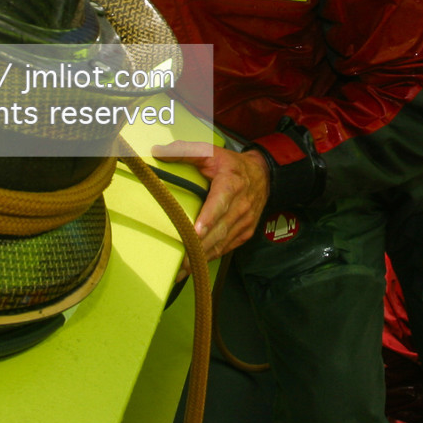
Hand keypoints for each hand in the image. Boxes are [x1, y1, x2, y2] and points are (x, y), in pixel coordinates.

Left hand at [153, 142, 269, 279]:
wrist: (264, 175)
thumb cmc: (232, 165)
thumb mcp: (211, 152)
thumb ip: (185, 152)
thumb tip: (158, 152)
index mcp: (231, 184)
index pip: (220, 204)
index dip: (208, 219)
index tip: (196, 232)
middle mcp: (240, 206)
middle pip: (218, 230)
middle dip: (199, 247)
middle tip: (179, 260)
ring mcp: (244, 222)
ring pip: (222, 243)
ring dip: (202, 258)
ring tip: (182, 270)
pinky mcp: (245, 232)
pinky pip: (226, 248)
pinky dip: (211, 257)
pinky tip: (195, 266)